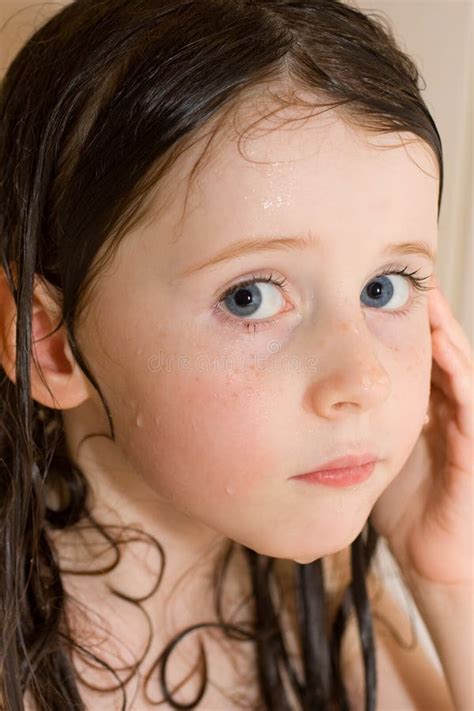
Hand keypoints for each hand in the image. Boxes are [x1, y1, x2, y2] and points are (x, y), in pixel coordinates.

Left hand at [369, 275, 472, 587]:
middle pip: (438, 348)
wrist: (429, 553)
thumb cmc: (400, 503)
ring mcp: (464, 426)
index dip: (399, 318)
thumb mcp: (373, 448)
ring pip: (457, 366)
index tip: (374, 284)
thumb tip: (315, 391)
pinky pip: (468, 405)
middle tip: (402, 274)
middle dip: (423, 312)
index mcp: (425, 405)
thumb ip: (355, 418)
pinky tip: (439, 346)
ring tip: (423, 294)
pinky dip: (456, 373)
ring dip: (442, 330)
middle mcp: (448, 408)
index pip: (416, 351)